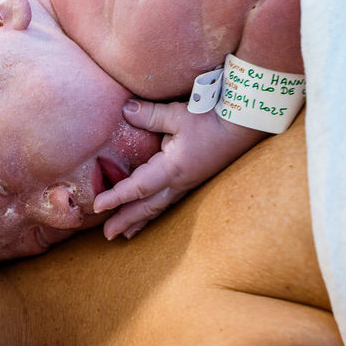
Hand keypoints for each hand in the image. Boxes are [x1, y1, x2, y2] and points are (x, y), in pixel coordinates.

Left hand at [93, 99, 262, 237]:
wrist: (248, 122)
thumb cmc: (214, 117)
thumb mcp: (178, 114)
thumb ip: (149, 115)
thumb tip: (126, 111)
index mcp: (172, 169)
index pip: (137, 188)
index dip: (116, 197)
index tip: (97, 206)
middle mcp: (180, 182)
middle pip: (147, 206)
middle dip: (126, 220)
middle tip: (107, 235)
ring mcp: (189, 182)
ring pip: (159, 207)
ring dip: (141, 220)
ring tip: (126, 234)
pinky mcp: (195, 178)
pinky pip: (170, 200)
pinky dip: (155, 210)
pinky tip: (151, 213)